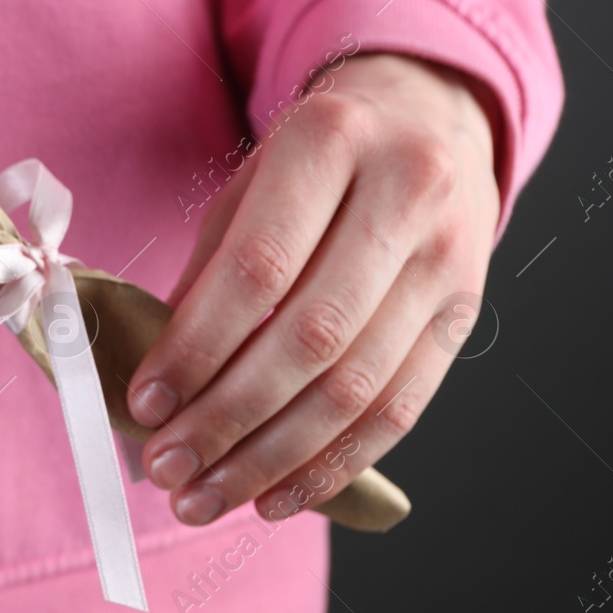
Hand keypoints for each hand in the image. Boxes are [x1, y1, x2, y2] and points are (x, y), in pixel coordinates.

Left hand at [126, 53, 499, 524]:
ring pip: (358, 387)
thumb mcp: (251, 182)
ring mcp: (448, 258)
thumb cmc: (317, 157)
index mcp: (331, 141)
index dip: (198, 346)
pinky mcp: (467, 314)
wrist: (428, 118)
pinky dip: (333, 463)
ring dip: (273, 458)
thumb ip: (208, 270)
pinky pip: (401, 410)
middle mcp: (404, 194)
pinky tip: (276, 494)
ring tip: (208, 495)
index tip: (146, 403)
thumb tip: (157, 377)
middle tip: (170, 468)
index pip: (258, 268)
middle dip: (229, 417)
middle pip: (311, 337)